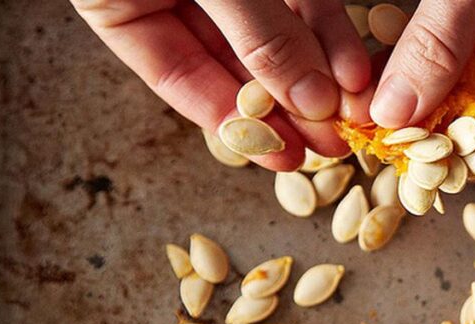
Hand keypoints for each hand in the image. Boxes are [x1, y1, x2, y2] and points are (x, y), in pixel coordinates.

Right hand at [71, 0, 372, 170]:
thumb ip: (255, 34)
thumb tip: (308, 102)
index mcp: (119, 1)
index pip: (176, 77)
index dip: (233, 121)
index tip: (283, 158)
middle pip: (231, 64)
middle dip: (286, 104)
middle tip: (331, 144)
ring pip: (271, 32)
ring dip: (316, 71)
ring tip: (352, 110)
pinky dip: (327, 28)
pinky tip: (355, 64)